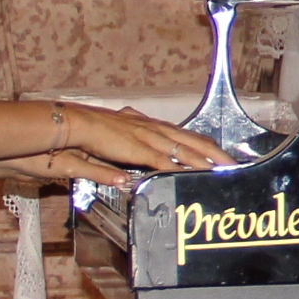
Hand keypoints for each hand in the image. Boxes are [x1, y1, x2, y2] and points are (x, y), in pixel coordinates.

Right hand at [49, 103, 233, 181]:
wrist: (67, 123)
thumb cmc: (82, 134)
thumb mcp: (105, 144)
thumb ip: (116, 158)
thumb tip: (124, 175)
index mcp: (143, 126)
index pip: (178, 134)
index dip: (198, 144)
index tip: (214, 153)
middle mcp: (149, 128)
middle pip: (189, 139)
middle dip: (212, 152)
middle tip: (232, 163)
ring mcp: (144, 136)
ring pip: (183, 147)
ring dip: (204, 158)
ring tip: (223, 168)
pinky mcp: (136, 148)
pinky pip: (163, 159)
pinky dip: (180, 166)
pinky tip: (194, 173)